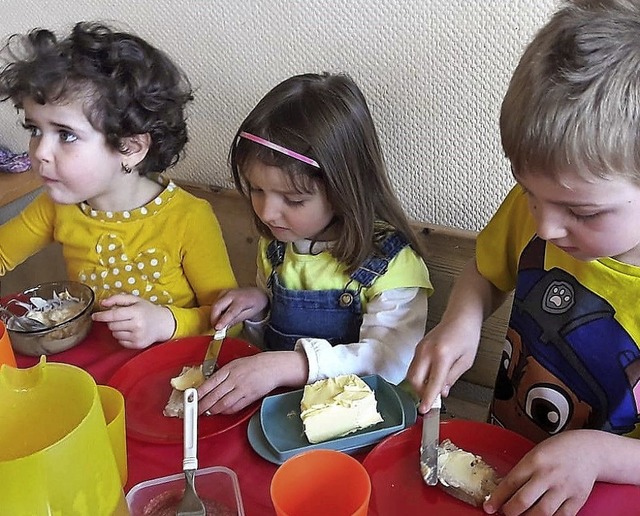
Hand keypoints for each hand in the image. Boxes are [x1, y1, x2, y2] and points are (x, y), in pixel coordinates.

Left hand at [91, 294, 174, 348]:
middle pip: (112, 326)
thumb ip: (118, 299)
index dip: (101, 316)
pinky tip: (130, 332)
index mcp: (136, 312)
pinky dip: (122, 337)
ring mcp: (137, 336)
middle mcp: (137, 325)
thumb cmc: (147, 310)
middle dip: (111, 321)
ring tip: (127, 324)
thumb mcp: (135, 300)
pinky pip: (120, 342)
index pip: (113, 315)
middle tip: (120, 318)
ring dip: (117, 329)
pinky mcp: (137, 345)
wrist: (162, 324)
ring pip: (115, 334)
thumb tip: (103, 303)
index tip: (94, 316)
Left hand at [197, 350, 307, 413]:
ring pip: (223, 404)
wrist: (272, 366)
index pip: (210, 383)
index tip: (191, 399)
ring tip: (207, 412)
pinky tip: (221, 411)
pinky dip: (226, 411)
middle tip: (195, 411)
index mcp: (229, 369)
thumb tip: (208, 385)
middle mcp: (234, 379)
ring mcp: (242, 389)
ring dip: (213, 410)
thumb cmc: (253, 364)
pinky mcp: (249, 397)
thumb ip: (222, 374)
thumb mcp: (234, 364)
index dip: (199, 393)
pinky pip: (235, 407)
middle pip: (214, 396)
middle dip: (203, 405)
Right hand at [210, 287, 268, 328]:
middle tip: (215, 329)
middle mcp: (232, 294)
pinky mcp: (223, 292)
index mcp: (241, 301)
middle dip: (213, 319)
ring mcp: (226, 292)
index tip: (217, 328)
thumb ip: (236, 320)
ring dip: (213, 315)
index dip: (223, 320)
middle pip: (217, 306)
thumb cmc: (255, 304)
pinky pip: (215, 302)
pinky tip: (219, 316)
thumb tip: (224, 327)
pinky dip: (214, 310)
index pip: (230, 312)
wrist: (257, 293)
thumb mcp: (249, 314)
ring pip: (214, 304)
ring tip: (217, 324)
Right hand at [405, 319, 480, 413]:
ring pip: (411, 374)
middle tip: (430, 400)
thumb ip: (452, 378)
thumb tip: (441, 393)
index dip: (427, 398)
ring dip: (418, 385)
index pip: (432, 383)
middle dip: (419, 393)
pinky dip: (419, 376)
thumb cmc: (467, 336)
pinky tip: (429, 379)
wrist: (461, 316)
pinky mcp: (418, 347)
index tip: (424, 410)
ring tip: (431, 390)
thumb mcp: (466, 361)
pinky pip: (414, 366)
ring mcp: (420, 348)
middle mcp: (427, 351)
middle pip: (414, 379)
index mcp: (442, 355)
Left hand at [484, 430, 599, 515]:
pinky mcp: (577, 499)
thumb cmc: (558, 450)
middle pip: (524, 500)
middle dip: (510, 511)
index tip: (489, 506)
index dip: (497, 498)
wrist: (588, 449)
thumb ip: (522, 471)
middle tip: (505, 513)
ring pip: (542, 513)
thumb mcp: (535, 454)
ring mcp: (564, 488)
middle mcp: (548, 475)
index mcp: (534, 461)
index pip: (510, 483)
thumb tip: (505, 491)